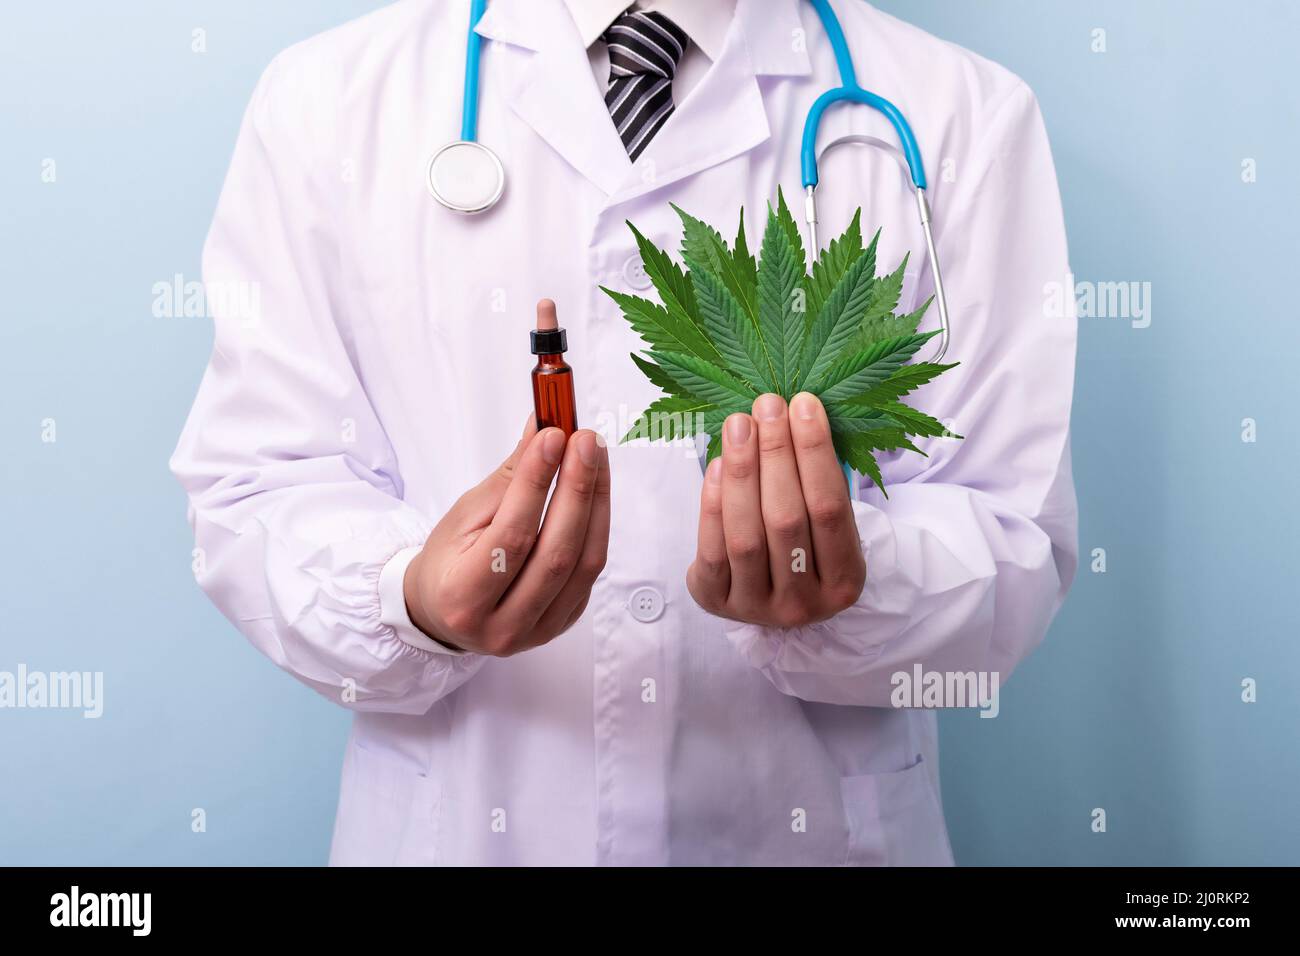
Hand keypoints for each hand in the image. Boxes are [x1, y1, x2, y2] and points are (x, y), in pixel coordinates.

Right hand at [404, 418, 610, 655]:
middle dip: (576, 489)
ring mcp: (538, 631)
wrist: (444, 610)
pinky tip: (594, 492)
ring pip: (584, 564)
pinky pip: (590, 573)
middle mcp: (503, 626)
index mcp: (463, 599)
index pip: (511, 537)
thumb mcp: (466, 515)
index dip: (536, 484)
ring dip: (595, 503)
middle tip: (584, 441)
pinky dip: (597, 526)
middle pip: (555, 554)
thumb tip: (543, 428)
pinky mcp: (563, 624)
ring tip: (594, 457)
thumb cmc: (450, 560)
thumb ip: (510, 477)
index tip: (552, 437)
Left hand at [687, 392, 865, 628]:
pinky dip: (714, 503)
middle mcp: (804, 604)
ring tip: (739, 424)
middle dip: (776, 454)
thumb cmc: (803, 545)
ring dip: (742, 472)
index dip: (816, 453)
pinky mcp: (717, 602)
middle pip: (786, 519)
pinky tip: (719, 465)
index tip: (804, 404)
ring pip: (746, 535)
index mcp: (844, 582)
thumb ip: (816, 481)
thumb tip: (796, 410)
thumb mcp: (826, 524)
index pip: (830, 508)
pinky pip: (712, 550)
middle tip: (768, 405)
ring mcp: (758, 607)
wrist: (767, 597)